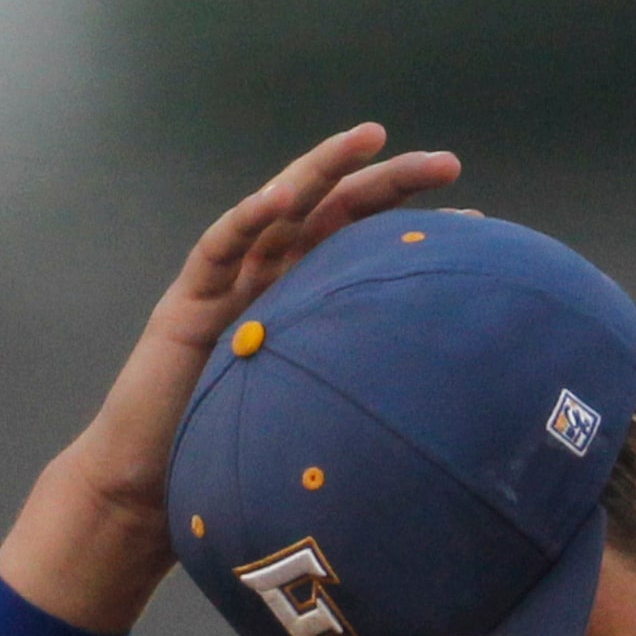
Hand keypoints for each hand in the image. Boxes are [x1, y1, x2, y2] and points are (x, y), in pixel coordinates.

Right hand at [0, 123, 461, 632]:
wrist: (157, 495)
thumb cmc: (241, 465)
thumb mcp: (325, 422)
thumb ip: (368, 401)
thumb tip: (452, 418)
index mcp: (308, 304)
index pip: (369, 248)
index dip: (418, 230)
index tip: (479, 223)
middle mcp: (271, 283)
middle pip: (335, 213)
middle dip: (390, 181)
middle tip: (449, 163)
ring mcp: (227, 287)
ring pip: (280, 210)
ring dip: (323, 170)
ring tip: (368, 140)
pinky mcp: (186, 305)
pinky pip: (219, 248)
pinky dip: (249, 219)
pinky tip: (282, 199)